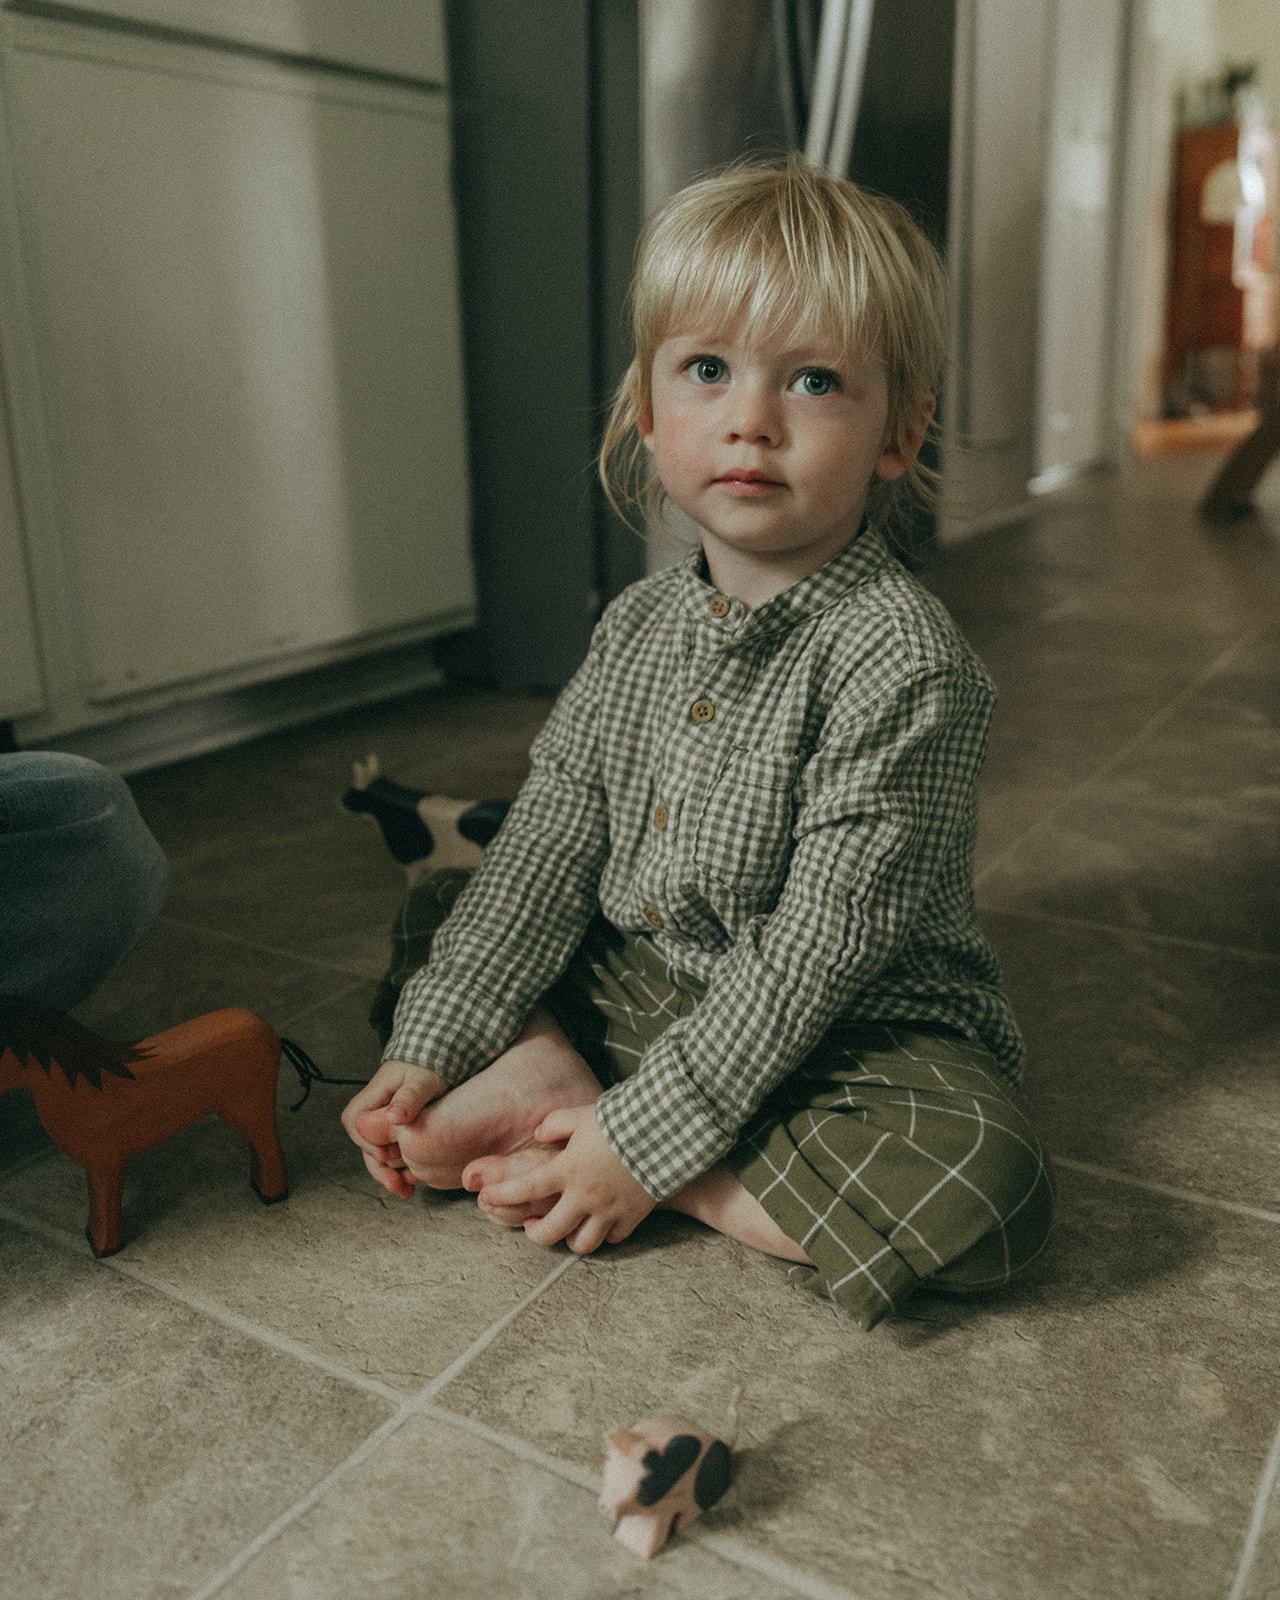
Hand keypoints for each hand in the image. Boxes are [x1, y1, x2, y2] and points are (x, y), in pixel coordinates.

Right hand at [341, 1059, 448, 1197]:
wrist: (446, 1059)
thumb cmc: (432, 1065)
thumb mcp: (423, 1079)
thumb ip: (409, 1097)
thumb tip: (394, 1115)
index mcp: (374, 1095)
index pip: (356, 1122)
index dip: (367, 1143)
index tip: (383, 1156)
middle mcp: (376, 1110)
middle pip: (366, 1143)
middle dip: (379, 1168)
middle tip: (395, 1185)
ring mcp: (387, 1122)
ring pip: (380, 1151)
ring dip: (389, 1173)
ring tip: (404, 1191)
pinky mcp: (401, 1130)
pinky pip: (395, 1152)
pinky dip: (402, 1169)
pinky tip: (411, 1183)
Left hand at [468, 1104, 655, 1253]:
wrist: (663, 1130)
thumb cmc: (619, 1119)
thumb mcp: (579, 1114)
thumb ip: (553, 1125)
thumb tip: (538, 1135)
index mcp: (566, 1170)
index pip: (524, 1190)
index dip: (502, 1195)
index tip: (488, 1197)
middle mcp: (584, 1196)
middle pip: (549, 1233)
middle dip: (535, 1234)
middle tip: (532, 1225)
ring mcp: (609, 1210)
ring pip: (582, 1244)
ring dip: (569, 1239)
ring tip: (566, 1228)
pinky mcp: (633, 1215)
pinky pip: (613, 1238)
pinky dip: (604, 1234)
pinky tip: (600, 1224)